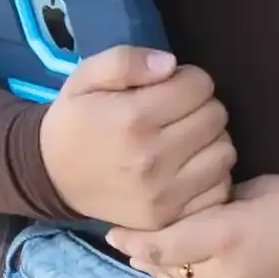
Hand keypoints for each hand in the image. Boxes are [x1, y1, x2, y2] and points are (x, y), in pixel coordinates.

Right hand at [37, 49, 233, 233]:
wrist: (53, 176)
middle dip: (202, 107)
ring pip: (225, 152)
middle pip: (216, 116)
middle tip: (179, 113)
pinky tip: (189, 167)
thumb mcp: (86, 77)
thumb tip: (171, 65)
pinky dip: (211, 174)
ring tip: (186, 139)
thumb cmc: (76, 121)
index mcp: (133, 118)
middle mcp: (153, 158)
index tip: (173, 87)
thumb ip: (126, 61)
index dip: (189, 79)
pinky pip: (219, 188)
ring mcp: (164, 193)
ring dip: (211, 140)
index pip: (199, 85)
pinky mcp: (170, 217)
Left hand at [118, 173, 278, 277]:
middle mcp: (225, 275)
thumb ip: (219, 203)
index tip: (112, 231)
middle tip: (129, 246)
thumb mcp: (259, 190)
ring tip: (153, 265)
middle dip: (146, 259)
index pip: (161, 244)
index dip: (133, 239)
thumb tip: (196, 211)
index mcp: (224, 236)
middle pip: (168, 272)